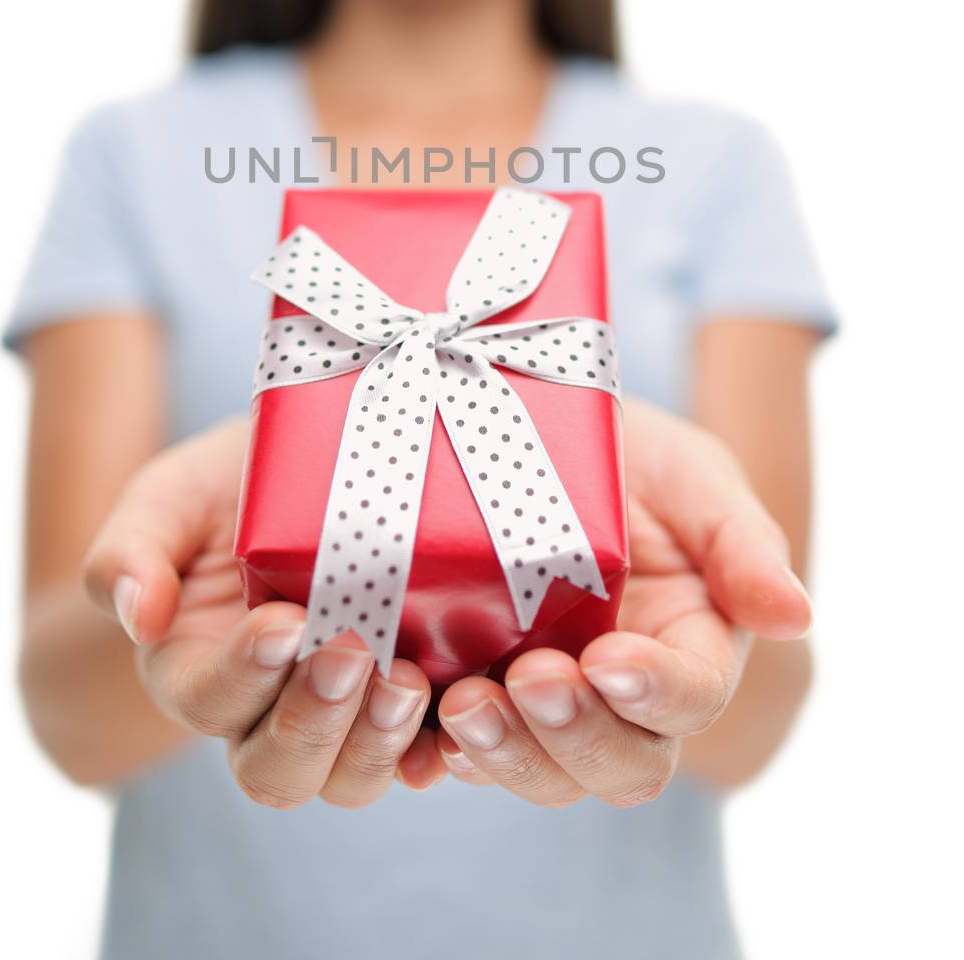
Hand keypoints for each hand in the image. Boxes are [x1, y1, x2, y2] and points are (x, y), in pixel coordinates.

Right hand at [82, 416, 445, 806]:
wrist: (311, 470)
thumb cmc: (231, 486)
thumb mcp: (170, 497)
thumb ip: (132, 547)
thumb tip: (134, 614)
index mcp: (196, 672)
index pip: (209, 702)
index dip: (243, 676)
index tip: (283, 621)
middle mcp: (266, 714)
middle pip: (279, 770)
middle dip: (315, 721)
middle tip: (352, 650)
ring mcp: (343, 715)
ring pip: (351, 777)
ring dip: (378, 741)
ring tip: (407, 679)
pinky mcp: (409, 703)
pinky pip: (424, 754)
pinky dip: (441, 750)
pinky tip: (463, 716)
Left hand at [434, 396, 811, 804]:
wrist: (541, 430)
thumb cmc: (636, 458)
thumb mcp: (694, 478)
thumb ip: (742, 541)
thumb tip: (795, 613)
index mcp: (688, 654)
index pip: (689, 700)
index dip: (655, 695)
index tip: (610, 660)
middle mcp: (617, 699)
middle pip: (614, 765)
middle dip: (571, 737)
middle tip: (527, 681)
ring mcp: (541, 701)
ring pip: (537, 771)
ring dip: (502, 754)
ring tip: (462, 705)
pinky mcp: (470, 687)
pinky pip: (454, 751)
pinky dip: (431, 753)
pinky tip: (405, 730)